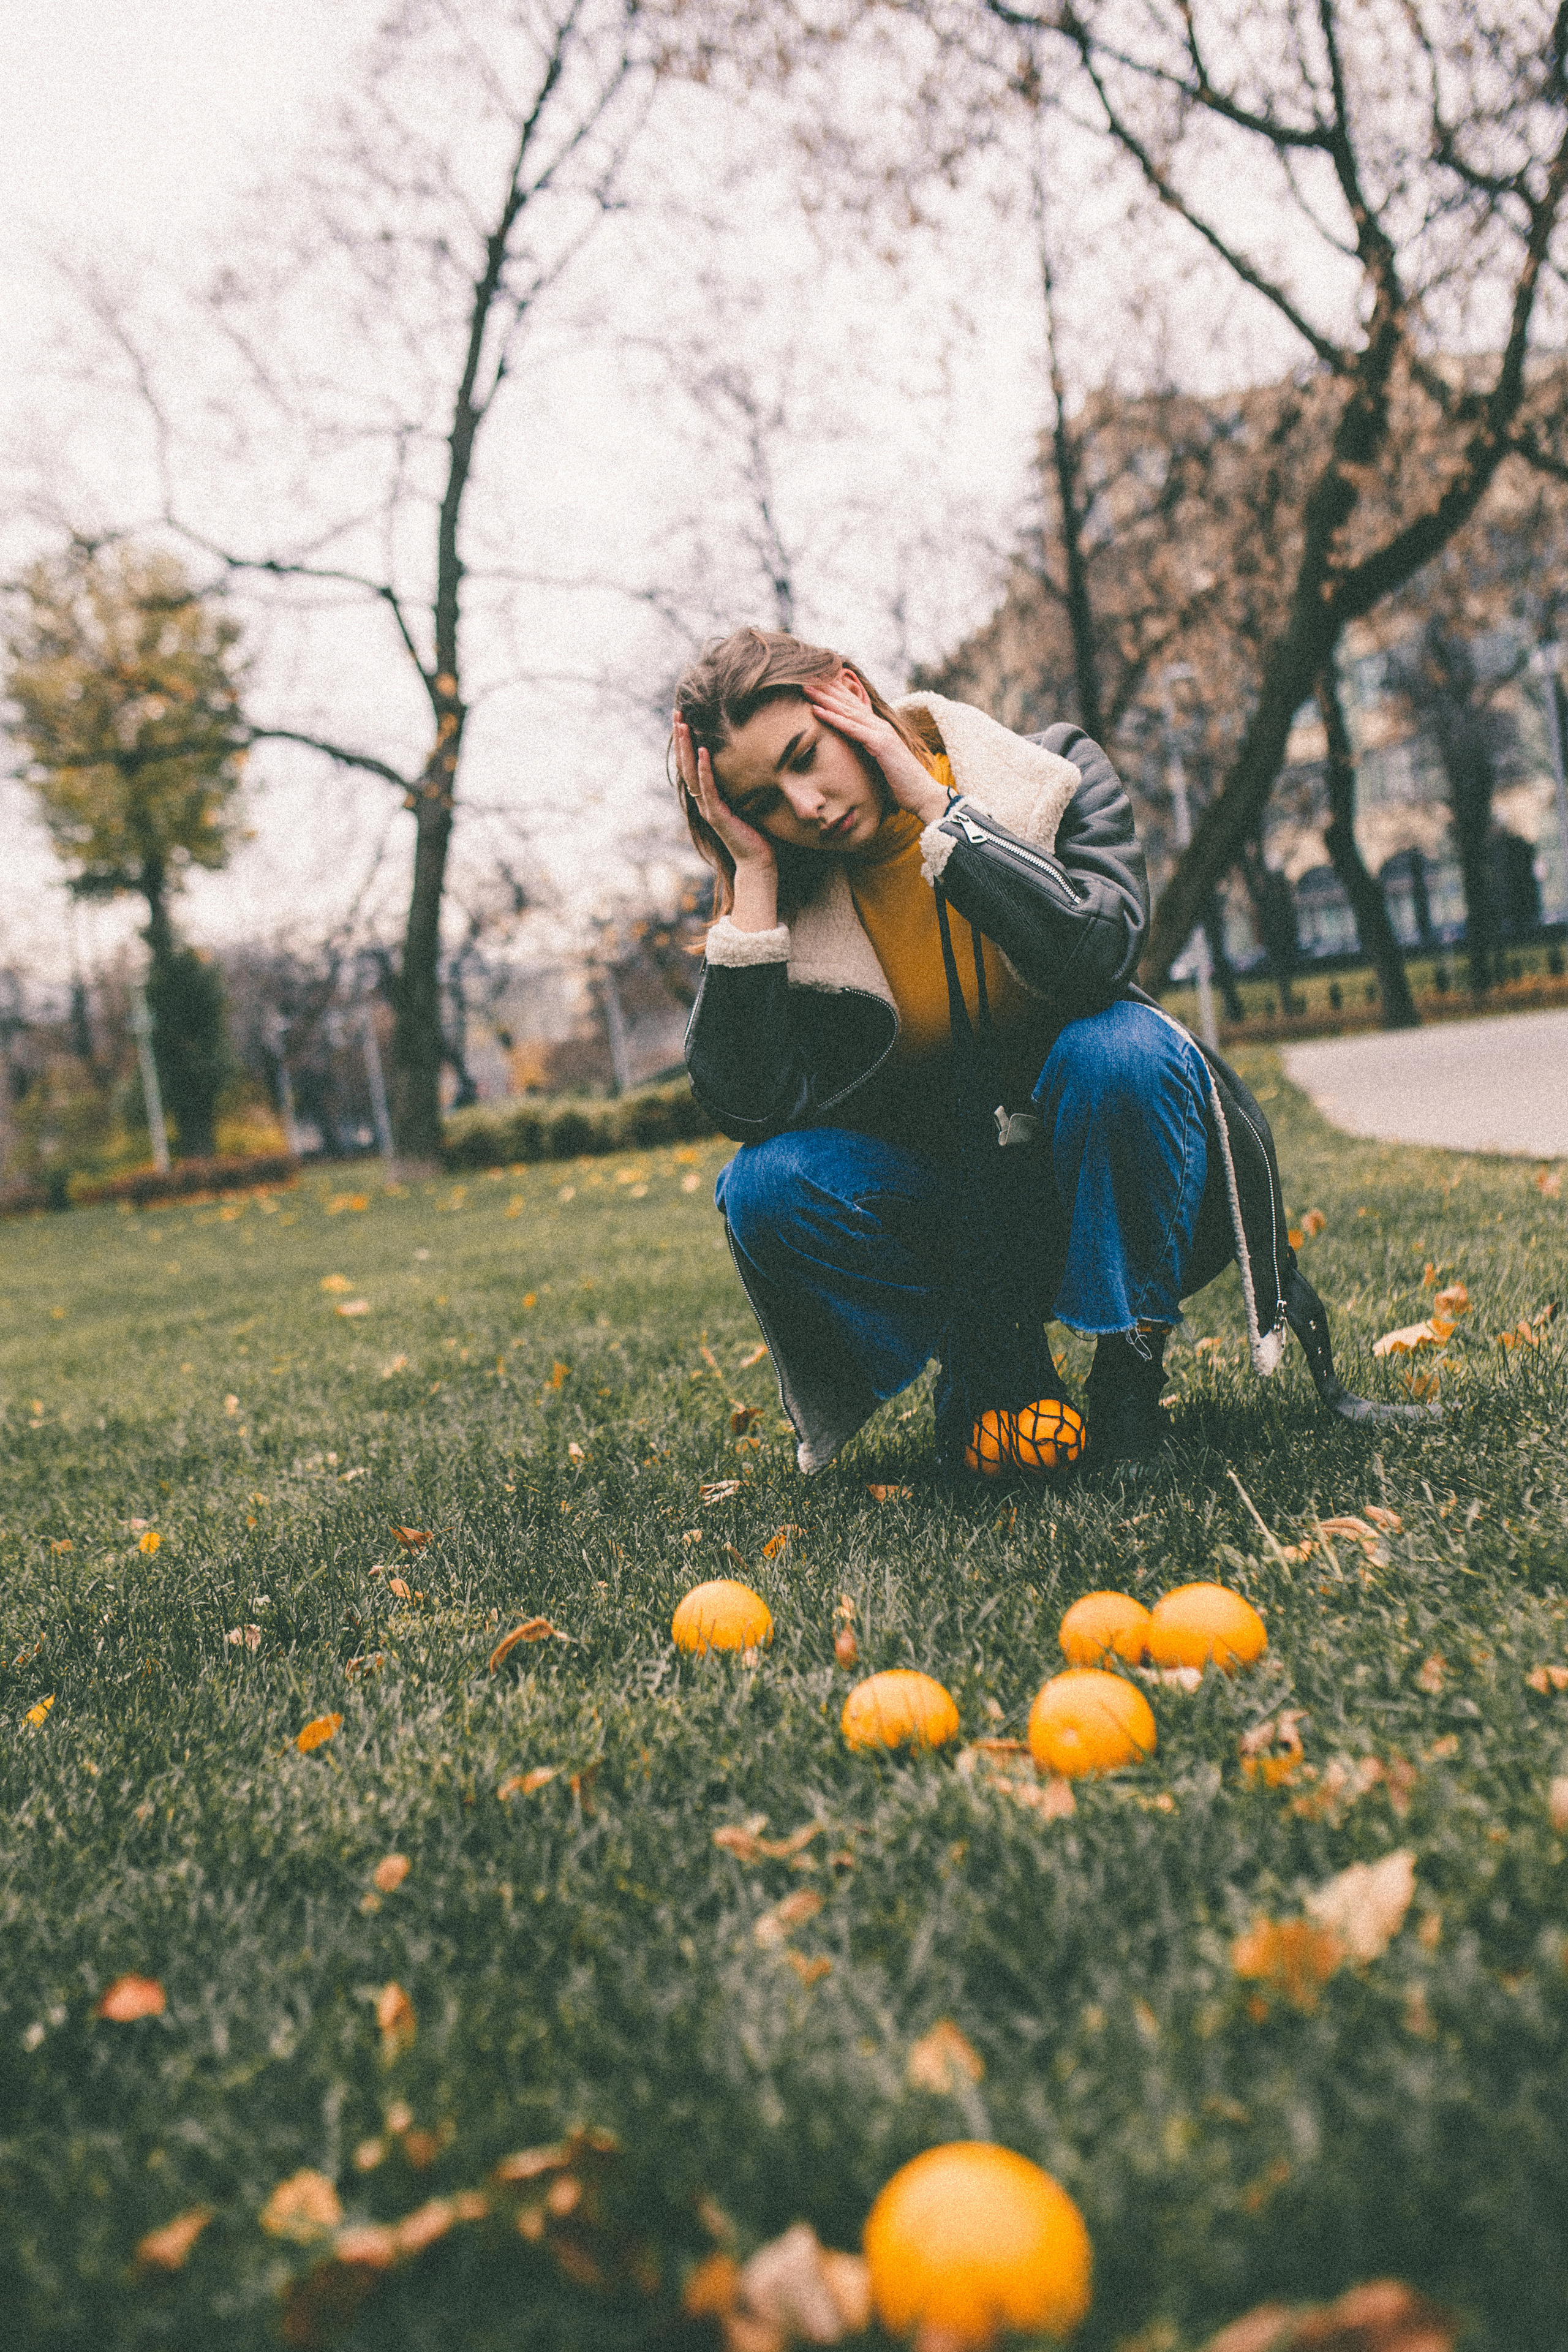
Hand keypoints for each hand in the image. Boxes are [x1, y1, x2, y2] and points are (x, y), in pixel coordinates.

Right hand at [673, 715, 776, 873]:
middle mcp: (703, 801)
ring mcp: (708, 808)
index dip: (686, 742)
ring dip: (687, 749)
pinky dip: (704, 770)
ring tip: (683, 726)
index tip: (683, 719)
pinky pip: (708, 789)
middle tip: (677, 714)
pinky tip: (702, 752)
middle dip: (681, 738)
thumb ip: (742, 785)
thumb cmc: (756, 834)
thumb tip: (754, 761)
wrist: (758, 862)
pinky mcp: (717, 816)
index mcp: (708, 797)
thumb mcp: (748, 802)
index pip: (691, 764)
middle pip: (685, 764)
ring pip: (691, 774)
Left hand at [805, 674, 950, 825]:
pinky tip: (817, 710)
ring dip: (825, 699)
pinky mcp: (880, 744)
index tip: (817, 682)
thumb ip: (868, 751)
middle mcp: (880, 725)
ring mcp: (881, 732)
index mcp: (879, 729)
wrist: (922, 794)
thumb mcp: (880, 763)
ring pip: (847, 711)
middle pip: (848, 703)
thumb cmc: (901, 783)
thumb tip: (855, 752)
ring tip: (806, 688)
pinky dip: (833, 718)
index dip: (836, 693)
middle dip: (827, 689)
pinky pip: (852, 729)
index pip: (854, 706)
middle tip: (805, 677)